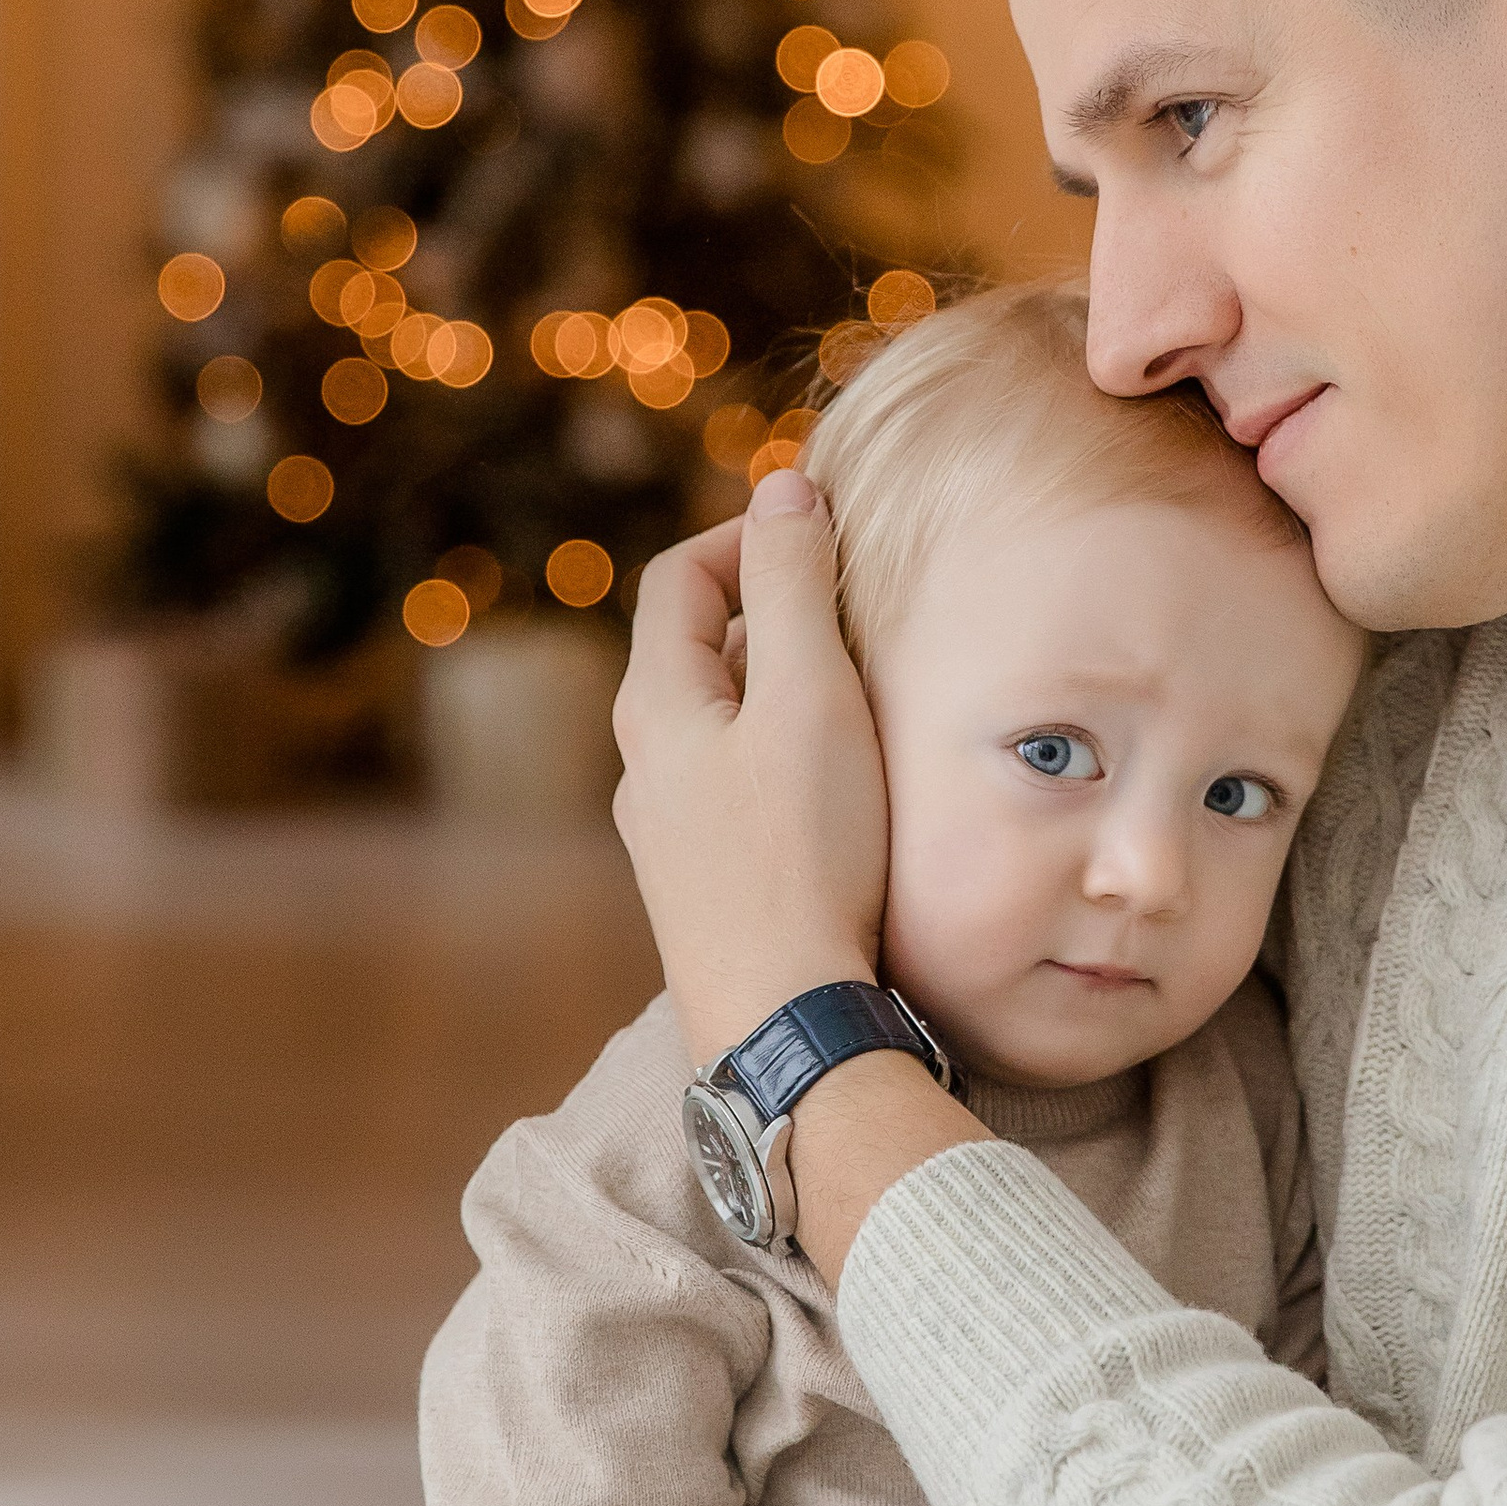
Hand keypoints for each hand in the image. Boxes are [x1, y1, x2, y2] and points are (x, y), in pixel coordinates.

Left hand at [612, 471, 888, 1066]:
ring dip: (783, 688)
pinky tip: (844, 789)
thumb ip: (794, 585)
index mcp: (655, 705)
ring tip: (861, 693)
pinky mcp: (707, 887)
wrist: (785, 1019)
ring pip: (722, 724)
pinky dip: (785, 756)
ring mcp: (670, 834)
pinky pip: (739, 789)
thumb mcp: (809, 694)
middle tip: (857, 607)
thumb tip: (784, 487)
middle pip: (698, 649)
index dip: (747, 535)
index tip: (823, 532)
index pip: (679, 578)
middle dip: (773, 609)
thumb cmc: (803, 852)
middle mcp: (646, 767)